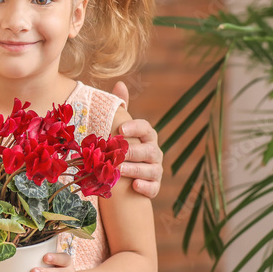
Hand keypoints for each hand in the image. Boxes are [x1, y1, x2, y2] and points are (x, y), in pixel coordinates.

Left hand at [112, 80, 162, 198]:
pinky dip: (147, 187)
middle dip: (133, 151)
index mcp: (146, 136)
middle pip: (148, 150)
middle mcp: (154, 151)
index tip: (120, 130)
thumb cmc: (122, 146)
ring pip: (151, 169)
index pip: (145, 128)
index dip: (135, 128)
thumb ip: (121, 108)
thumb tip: (120, 84)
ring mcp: (155, 169)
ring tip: (121, 170)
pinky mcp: (154, 186)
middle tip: (117, 153)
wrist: (125, 174)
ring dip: (136, 169)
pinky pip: (154, 187)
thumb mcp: (120, 128)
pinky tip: (135, 186)